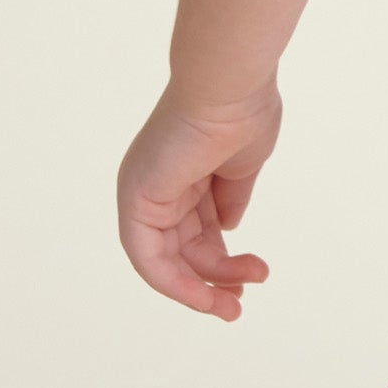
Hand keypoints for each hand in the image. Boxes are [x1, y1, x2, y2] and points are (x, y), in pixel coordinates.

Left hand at [117, 86, 279, 316]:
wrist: (231, 86)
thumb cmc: (242, 113)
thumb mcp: (240, 167)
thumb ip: (230, 198)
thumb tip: (228, 228)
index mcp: (181, 172)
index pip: (195, 229)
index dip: (220, 259)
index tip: (251, 276)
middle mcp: (156, 184)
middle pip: (183, 248)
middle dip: (214, 279)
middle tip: (242, 302)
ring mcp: (143, 192)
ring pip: (168, 260)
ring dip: (203, 286)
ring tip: (239, 300)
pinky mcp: (137, 200)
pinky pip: (148, 258)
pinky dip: (175, 283)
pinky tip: (206, 297)